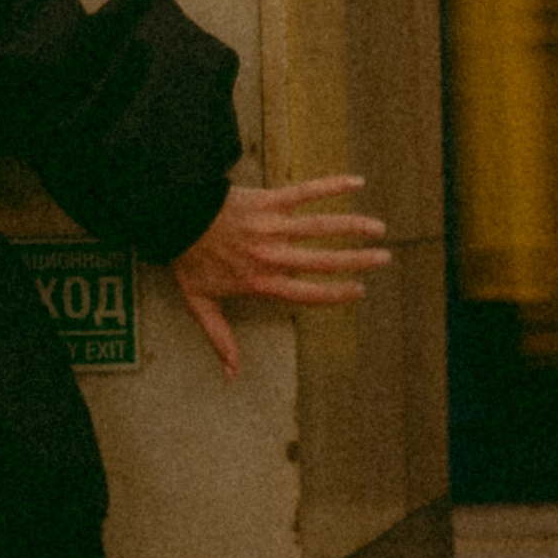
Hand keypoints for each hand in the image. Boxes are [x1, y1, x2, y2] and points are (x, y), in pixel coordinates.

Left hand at [169, 175, 390, 379]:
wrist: (173, 218)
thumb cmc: (188, 259)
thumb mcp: (200, 304)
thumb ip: (220, 339)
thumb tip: (231, 376)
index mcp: (260, 282)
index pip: (307, 293)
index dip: (336, 294)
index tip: (359, 291)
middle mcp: (271, 255)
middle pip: (323, 261)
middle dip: (358, 261)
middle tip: (384, 259)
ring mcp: (271, 227)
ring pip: (320, 227)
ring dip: (353, 227)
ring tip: (379, 229)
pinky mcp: (268, 200)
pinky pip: (304, 192)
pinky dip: (330, 185)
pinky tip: (355, 182)